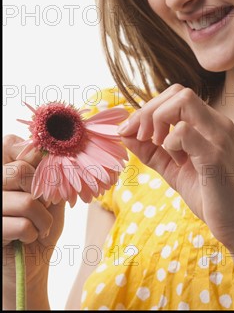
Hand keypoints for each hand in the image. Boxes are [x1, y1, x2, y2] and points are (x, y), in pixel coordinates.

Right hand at [2, 134, 64, 286]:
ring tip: (40, 225)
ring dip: (43, 217)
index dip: (35, 158)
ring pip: (25, 200)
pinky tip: (27, 238)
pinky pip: (21, 225)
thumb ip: (51, 169)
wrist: (33, 261)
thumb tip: (57, 152)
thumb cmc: (42, 221)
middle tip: (45, 205)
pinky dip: (33, 233)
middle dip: (42, 192)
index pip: (11, 143)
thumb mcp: (52, 190)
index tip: (46, 175)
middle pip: (19, 171)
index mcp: (3, 167)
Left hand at [119, 84, 233, 248]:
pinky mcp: (215, 156)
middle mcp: (217, 123)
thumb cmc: (211, 197)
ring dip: (158, 120)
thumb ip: (150, 150)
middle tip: (140, 137)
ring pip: (183, 101)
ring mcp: (219, 137)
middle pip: (178, 91)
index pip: (176, 95)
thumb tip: (124, 133)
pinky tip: (177, 162)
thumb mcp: (173, 168)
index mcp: (210, 123)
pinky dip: (170, 143)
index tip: (131, 131)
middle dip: (149, 110)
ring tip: (158, 146)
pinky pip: (184, 132)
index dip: (149, 108)